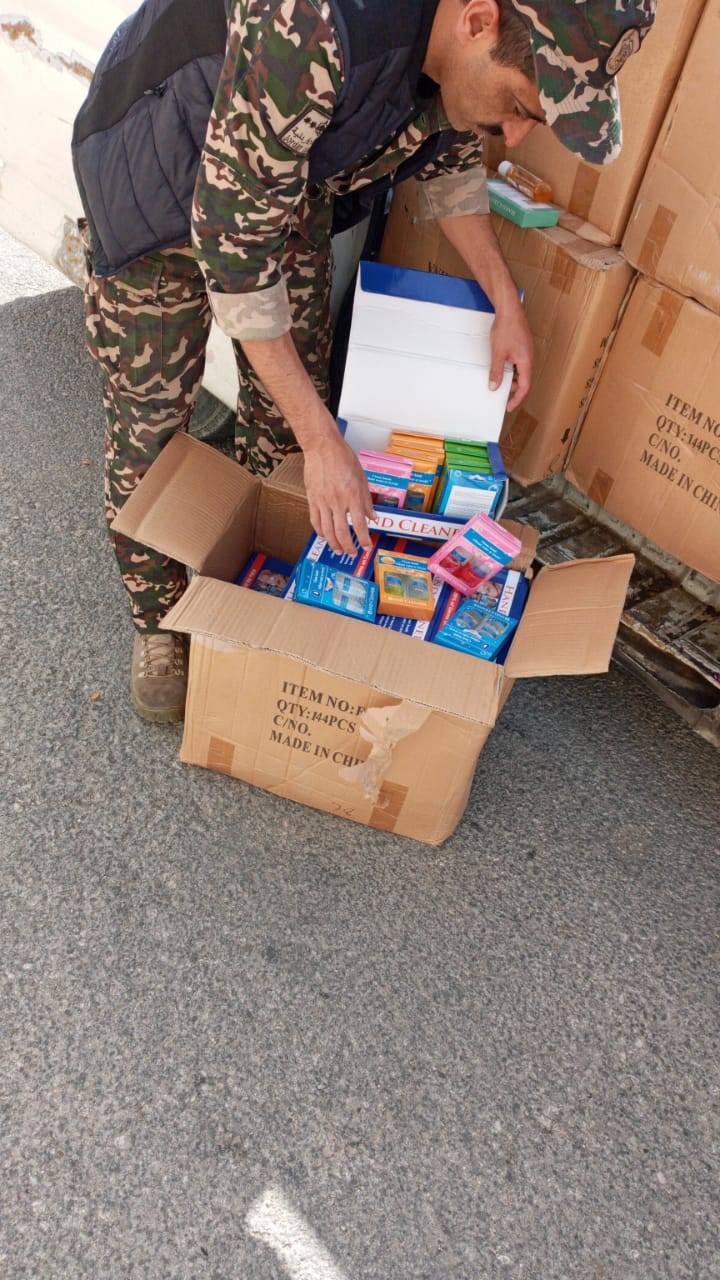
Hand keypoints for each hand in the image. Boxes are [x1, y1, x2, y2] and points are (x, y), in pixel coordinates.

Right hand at [303, 430, 374, 555]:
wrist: (322, 447)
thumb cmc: (344, 459)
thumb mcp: (362, 479)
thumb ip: (367, 501)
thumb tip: (373, 518)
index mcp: (353, 496)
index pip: (359, 525)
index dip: (364, 540)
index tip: (367, 547)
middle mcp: (338, 502)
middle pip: (342, 532)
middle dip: (348, 546)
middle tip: (352, 553)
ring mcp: (323, 502)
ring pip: (327, 530)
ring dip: (333, 544)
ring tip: (338, 550)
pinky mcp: (312, 499)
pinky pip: (315, 521)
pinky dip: (320, 532)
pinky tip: (325, 536)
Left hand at [489, 303, 533, 412]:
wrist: (509, 308)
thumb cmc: (505, 329)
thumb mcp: (498, 353)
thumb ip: (497, 371)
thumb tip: (494, 387)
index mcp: (526, 362)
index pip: (525, 387)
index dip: (517, 399)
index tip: (508, 407)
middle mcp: (529, 358)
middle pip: (525, 380)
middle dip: (514, 390)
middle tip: (501, 396)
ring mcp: (527, 351)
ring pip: (522, 371)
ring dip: (512, 379)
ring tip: (500, 382)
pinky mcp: (522, 346)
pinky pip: (519, 363)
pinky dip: (512, 369)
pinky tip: (502, 368)